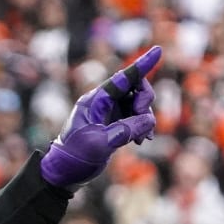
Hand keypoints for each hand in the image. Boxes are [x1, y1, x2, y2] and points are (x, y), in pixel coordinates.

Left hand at [39, 46, 161, 189]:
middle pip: (134, 87)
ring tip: (142, 139)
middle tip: (143, 122)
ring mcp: (109, 113)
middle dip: (144, 101)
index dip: (141, 65)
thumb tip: (149, 121)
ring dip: (145, 118)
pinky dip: (142, 126)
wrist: (64, 173)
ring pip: (137, 103)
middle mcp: (103, 102)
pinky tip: (142, 140)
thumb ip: (125, 130)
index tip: (158, 51)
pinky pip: (135, 118)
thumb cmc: (75, 156)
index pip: (123, 78)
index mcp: (95, 101)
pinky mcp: (113, 125)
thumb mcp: (100, 144)